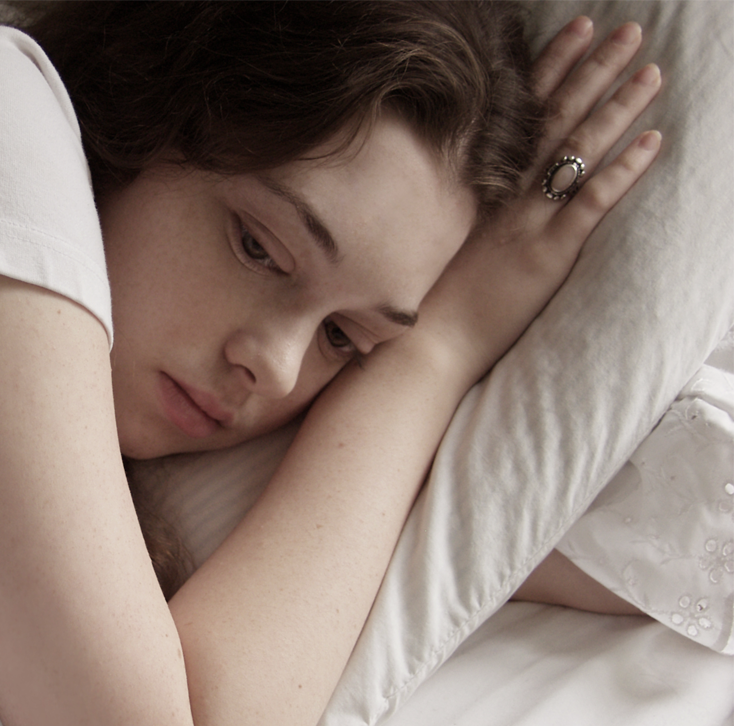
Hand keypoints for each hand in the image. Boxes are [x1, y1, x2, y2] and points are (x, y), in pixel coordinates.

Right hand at [420, 17, 661, 382]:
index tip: (572, 31)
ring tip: (652, 73)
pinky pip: (591, 203)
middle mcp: (502, 191)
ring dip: (617, 107)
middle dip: (593, 69)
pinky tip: (652, 142)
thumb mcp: (434, 229)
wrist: (425, 342)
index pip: (516, 111)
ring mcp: (526, 220)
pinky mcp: (547, 253)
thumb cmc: (425, 294)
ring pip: (577, 150)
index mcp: (475, 181)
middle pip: (553, 117)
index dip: (548, 66)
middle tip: (627, 31)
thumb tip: (474, 172)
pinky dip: (622, 170)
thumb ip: (458, 195)